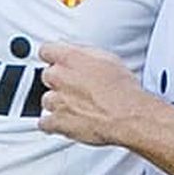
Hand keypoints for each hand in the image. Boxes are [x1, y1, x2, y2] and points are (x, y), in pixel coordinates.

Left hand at [38, 42, 156, 146]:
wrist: (127, 116)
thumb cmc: (122, 89)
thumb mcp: (108, 58)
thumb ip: (85, 52)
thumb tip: (76, 51)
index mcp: (70, 59)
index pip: (46, 50)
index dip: (52, 57)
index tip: (56, 61)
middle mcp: (59, 78)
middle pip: (47, 76)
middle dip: (59, 82)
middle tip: (76, 87)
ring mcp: (56, 100)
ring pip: (47, 100)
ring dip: (58, 103)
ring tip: (77, 106)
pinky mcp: (57, 122)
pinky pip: (45, 123)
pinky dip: (53, 124)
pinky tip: (65, 122)